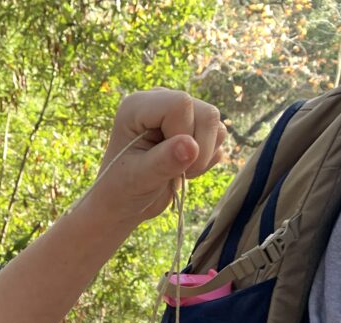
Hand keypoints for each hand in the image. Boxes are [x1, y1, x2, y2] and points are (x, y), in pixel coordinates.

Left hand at [93, 88, 225, 223]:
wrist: (125, 203)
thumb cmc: (123, 191)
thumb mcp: (139, 180)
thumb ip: (163, 162)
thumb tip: (191, 147)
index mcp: (139, 106)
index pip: (181, 104)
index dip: (183, 134)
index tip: (166, 162)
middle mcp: (161, 101)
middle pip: (206, 113)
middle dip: (199, 149)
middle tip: (177, 173)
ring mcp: (179, 113)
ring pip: (215, 123)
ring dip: (204, 155)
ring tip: (178, 172)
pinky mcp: (193, 127)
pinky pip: (218, 136)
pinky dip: (207, 158)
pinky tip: (184, 169)